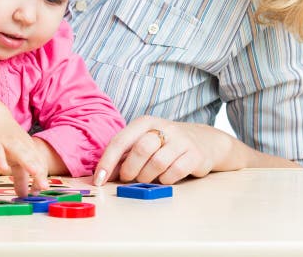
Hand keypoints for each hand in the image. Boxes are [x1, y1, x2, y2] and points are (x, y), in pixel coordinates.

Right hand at [0, 113, 49, 196]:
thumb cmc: (6, 141)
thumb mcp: (16, 159)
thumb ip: (20, 178)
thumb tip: (25, 195)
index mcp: (29, 151)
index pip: (40, 164)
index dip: (41, 177)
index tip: (41, 191)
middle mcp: (22, 147)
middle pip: (33, 160)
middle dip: (39, 173)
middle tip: (44, 187)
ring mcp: (8, 144)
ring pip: (20, 153)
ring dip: (28, 162)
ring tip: (35, 173)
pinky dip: (1, 160)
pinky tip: (3, 169)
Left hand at [93, 115, 235, 185]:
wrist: (204, 140)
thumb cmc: (166, 144)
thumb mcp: (145, 142)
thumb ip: (125, 156)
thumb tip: (102, 175)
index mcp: (145, 122)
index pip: (121, 140)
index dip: (108, 161)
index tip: (98, 179)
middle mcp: (163, 127)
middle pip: (140, 150)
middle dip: (130, 170)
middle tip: (128, 179)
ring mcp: (180, 140)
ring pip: (157, 163)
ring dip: (147, 177)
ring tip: (146, 178)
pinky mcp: (194, 155)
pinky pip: (174, 172)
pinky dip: (165, 180)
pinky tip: (164, 178)